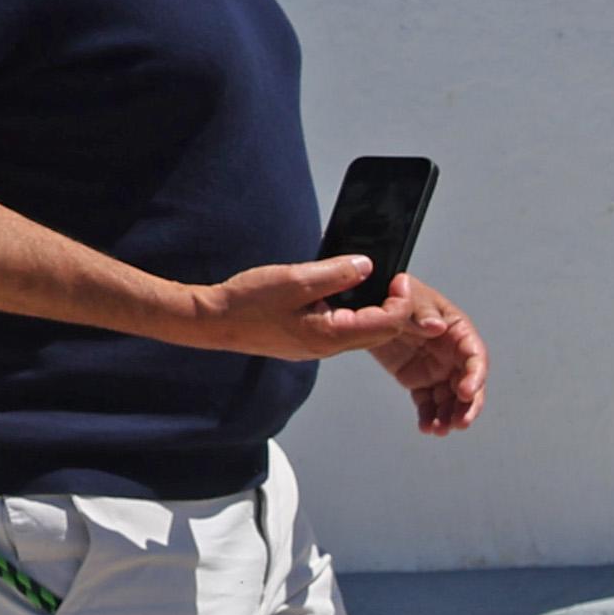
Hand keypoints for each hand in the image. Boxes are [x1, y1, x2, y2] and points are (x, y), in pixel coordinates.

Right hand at [194, 253, 418, 365]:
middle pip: (382, 332)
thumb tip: (366, 266)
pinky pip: (343, 329)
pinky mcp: (308, 341)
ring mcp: (318, 347)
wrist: (213, 321)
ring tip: (370, 282)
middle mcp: (328, 347)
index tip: (399, 277)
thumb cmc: (245, 302)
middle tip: (391, 279)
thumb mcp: (295, 279)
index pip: (387, 323)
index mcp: (330, 335)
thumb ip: (335, 274)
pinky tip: (344, 292)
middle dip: (394, 307)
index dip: (400, 300)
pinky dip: (353, 311)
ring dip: (374, 309)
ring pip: (363, 331)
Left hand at [362, 277, 485, 434]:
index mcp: (457, 331)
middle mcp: (453, 353)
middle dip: (467, 406)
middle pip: (468, 384)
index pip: (475, 356)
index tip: (466, 392)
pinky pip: (428, 402)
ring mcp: (438, 369)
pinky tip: (426, 428)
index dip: (475, 376)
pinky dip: (428, 417)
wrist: (371, 303)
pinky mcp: (420, 380)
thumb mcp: (410, 295)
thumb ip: (422, 310)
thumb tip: (438, 326)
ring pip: (450, 399)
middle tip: (460, 422)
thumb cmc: (397, 293)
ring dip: (449, 416)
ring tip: (440, 430)